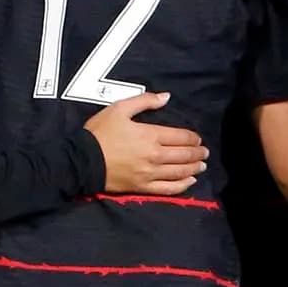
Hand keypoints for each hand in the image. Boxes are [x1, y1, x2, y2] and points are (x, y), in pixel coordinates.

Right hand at [84, 92, 208, 195]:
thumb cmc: (100, 132)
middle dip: (198, 153)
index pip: (180, 137)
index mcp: (151, 135)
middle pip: (184, 155)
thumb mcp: (119, 108)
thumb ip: (145, 101)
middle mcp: (155, 156)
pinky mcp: (143, 187)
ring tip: (202, 166)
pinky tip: (190, 182)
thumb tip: (167, 97)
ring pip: (179, 172)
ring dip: (194, 168)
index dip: (193, 138)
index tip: (198, 139)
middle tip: (205, 152)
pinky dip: (182, 185)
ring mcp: (150, 174)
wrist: (82, 160)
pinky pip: (168, 189)